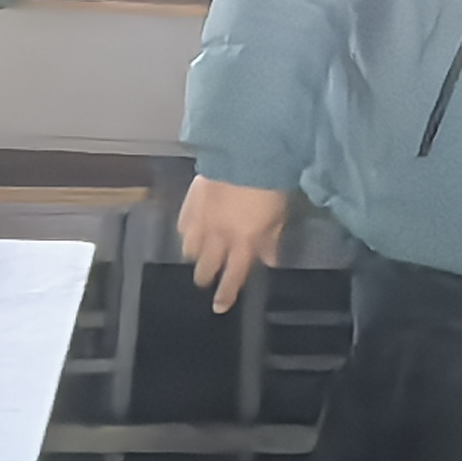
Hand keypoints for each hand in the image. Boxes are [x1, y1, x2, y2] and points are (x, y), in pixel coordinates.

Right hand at [180, 173, 291, 315]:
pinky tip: (190, 230)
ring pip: (189, 250)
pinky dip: (187, 232)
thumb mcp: (278, 216)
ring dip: (195, 255)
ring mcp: (200, 221)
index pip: (233, 276)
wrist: (245, 153)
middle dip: (206, 277)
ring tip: (198, 255)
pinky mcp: (189, 204)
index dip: (226, 294)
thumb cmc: (269, 184)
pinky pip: (183, 226)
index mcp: (243, 243)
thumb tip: (268, 261)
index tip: (219, 307)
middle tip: (206, 279)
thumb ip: (270, 240)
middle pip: (205, 267)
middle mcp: (218, 237)